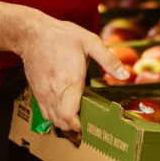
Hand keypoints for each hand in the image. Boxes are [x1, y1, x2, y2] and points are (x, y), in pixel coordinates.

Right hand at [18, 13, 128, 132]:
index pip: (69, 116)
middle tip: (86, 119)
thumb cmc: (62, 37)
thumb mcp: (90, 42)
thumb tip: (125, 75)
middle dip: (74, 126)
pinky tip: (63, 109)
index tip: (88, 123)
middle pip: (61, 122)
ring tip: (76, 116)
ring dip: (63, 122)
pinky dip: (53, 116)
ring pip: (52, 119)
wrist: (33, 34)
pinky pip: (44, 112)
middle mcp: (55, 91)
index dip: (78, 125)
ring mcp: (43, 93)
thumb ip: (109, 60)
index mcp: (70, 82)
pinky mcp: (36, 91)